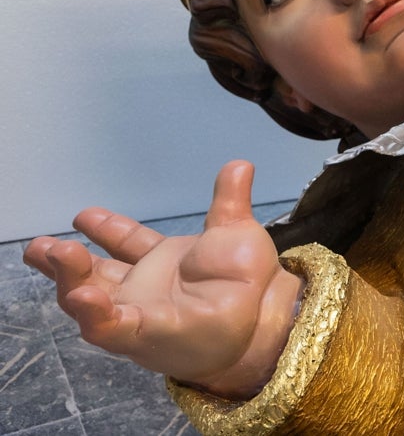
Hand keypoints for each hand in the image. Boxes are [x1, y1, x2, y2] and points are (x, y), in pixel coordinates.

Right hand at [23, 161, 302, 399]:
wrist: (264, 320)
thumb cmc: (246, 279)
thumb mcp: (236, 233)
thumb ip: (229, 201)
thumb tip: (240, 165)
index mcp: (160, 262)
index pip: (125, 243)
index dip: (105, 229)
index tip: (83, 215)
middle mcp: (143, 289)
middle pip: (93, 275)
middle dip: (64, 263)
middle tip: (43, 246)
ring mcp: (140, 313)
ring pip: (91, 302)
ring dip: (71, 281)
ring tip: (57, 255)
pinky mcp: (146, 336)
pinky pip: (113, 328)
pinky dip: (96, 314)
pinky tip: (82, 297)